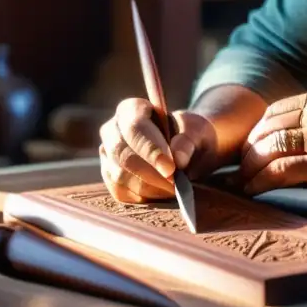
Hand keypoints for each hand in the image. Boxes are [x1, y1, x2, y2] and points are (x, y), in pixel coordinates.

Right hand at [98, 98, 217, 203]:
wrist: (187, 150)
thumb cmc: (190, 135)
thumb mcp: (198, 131)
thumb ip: (189, 140)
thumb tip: (178, 158)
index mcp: (131, 109)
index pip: (134, 127)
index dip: (150, 149)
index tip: (170, 168)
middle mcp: (112, 130)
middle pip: (122, 153)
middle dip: (150, 173)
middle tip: (175, 185)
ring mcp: (108, 154)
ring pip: (120, 175)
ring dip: (149, 187)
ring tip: (174, 189)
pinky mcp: (110, 176)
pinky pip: (120, 192)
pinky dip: (142, 197)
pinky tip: (161, 193)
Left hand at [239, 90, 306, 203]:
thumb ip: (304, 125)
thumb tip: (264, 144)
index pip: (272, 113)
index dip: (255, 135)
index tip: (248, 153)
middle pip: (266, 131)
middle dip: (248, 153)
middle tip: (239, 171)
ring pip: (268, 150)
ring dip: (250, 169)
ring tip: (244, 182)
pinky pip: (278, 171)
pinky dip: (260, 182)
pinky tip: (253, 190)